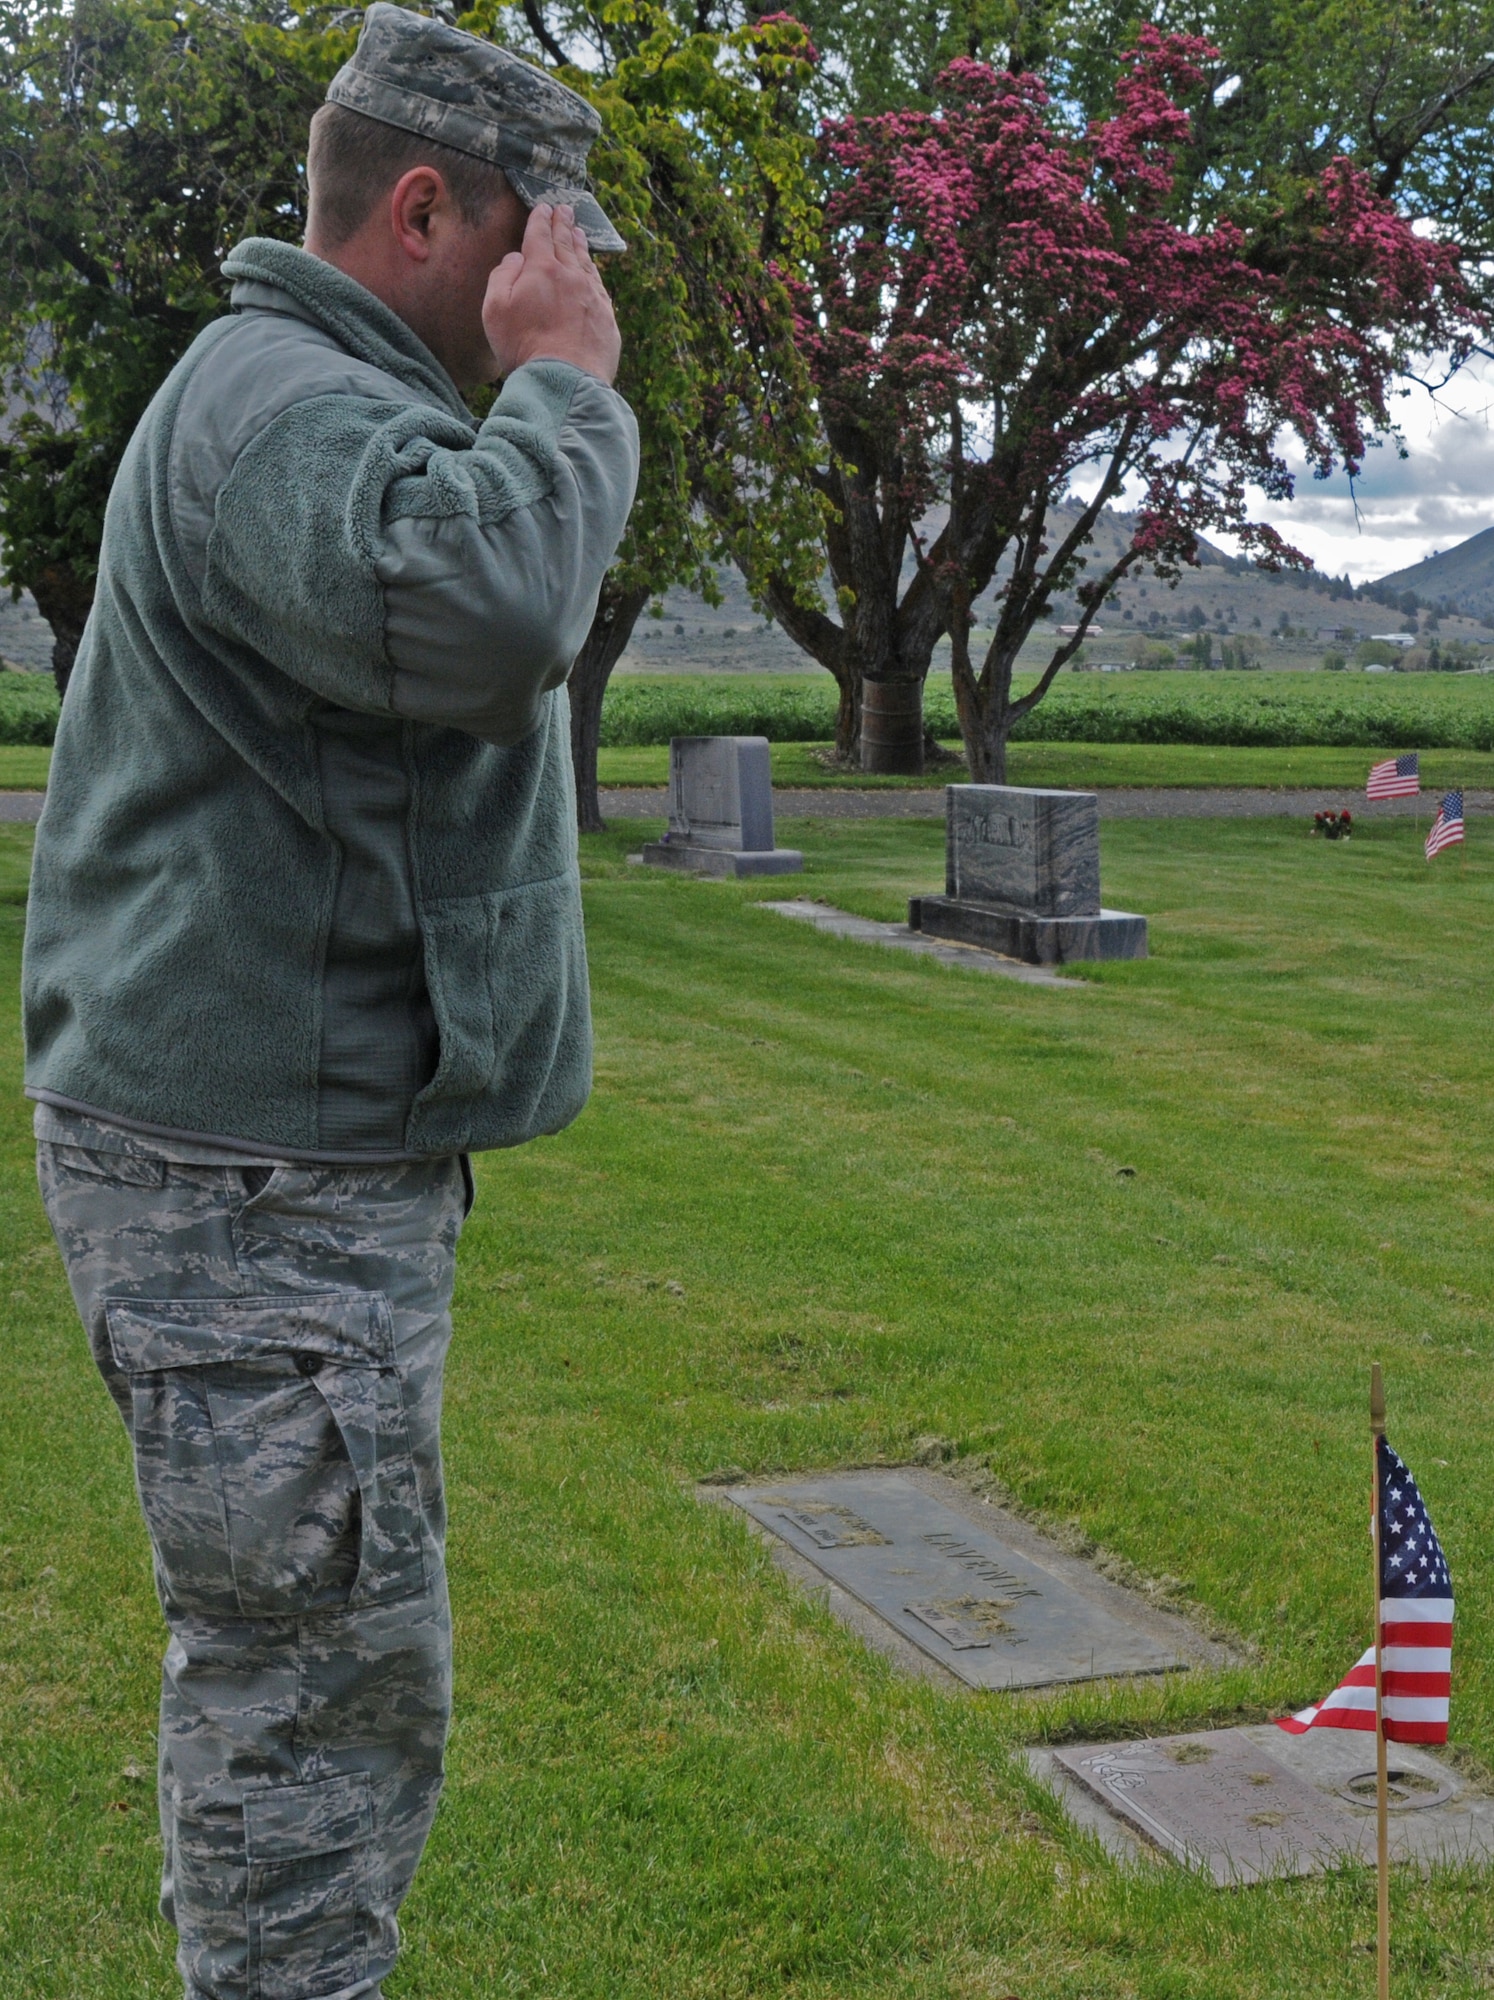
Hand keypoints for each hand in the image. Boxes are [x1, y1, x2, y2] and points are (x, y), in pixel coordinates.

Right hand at [482, 202, 621, 384]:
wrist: (566, 379)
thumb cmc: (524, 347)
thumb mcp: (495, 310)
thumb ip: (502, 277)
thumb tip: (515, 258)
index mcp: (541, 269)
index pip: (540, 235)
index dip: (540, 219)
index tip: (543, 207)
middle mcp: (571, 276)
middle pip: (566, 243)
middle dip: (563, 224)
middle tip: (565, 210)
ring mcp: (592, 296)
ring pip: (586, 262)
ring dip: (580, 244)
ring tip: (579, 232)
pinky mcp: (606, 318)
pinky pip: (599, 286)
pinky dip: (594, 272)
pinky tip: (592, 271)